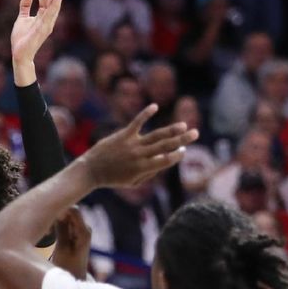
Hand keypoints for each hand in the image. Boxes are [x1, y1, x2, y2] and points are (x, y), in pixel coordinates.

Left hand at [11, 0, 65, 65]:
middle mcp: (47, 19)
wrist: (20, 53)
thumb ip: (25, 7)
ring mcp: (47, 24)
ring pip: (55, 5)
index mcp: (42, 16)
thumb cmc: (21, 38)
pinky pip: (51, 15)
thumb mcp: (21, 18)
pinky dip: (55, 5)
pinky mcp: (44, 29)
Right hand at [52, 207, 90, 279]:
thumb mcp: (62, 248)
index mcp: (84, 232)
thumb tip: (59, 212)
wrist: (74, 278)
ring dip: (54, 221)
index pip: (73, 209)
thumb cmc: (68, 266)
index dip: (59, 209)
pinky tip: (49, 234)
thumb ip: (61, 229)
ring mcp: (80, 229)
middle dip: (55, 216)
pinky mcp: (75, 231)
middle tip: (46, 230)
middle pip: (68, 210)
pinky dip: (55, 225)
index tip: (47, 219)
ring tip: (47, 234)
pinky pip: (64, 221)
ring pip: (64, 215)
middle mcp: (84, 228)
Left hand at [82, 105, 198, 187]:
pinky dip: (145, 114)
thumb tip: (163, 163)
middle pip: (164, 146)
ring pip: (155, 136)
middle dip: (181, 139)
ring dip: (171, 129)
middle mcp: (139, 156)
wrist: (91, 171)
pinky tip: (154, 106)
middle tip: (196, 133)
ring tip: (183, 125)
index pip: (165, 161)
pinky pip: (136, 123)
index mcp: (143, 169)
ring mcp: (131, 145)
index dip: (176, 155)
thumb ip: (149, 174)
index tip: (184, 150)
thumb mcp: (133, 183)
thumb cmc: (113, 178)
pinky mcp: (123, 135)